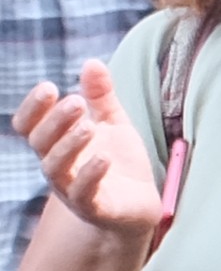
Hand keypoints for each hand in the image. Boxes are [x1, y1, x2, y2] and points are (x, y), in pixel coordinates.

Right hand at [16, 63, 174, 246]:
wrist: (140, 206)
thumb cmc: (120, 163)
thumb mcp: (113, 124)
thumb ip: (101, 97)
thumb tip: (92, 62)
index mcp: (57, 144)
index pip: (30, 126)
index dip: (33, 108)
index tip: (48, 86)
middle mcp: (58, 166)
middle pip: (41, 143)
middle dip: (55, 121)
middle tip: (76, 102)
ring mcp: (72, 189)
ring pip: (56, 168)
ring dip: (70, 145)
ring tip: (88, 126)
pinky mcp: (94, 208)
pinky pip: (84, 194)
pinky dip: (91, 175)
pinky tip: (104, 158)